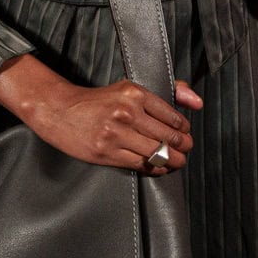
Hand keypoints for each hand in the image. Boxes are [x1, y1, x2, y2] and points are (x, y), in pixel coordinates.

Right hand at [0, 53, 198, 172]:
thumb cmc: (98, 100)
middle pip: (168, 137)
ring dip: (173, 160)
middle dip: (183, 147)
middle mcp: (126, 112)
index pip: (173, 117)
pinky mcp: (105, 152)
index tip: (186, 134)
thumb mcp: (130, 89)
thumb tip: (198, 102)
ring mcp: (115, 133)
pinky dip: (155, 168)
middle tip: (187, 150)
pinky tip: (160, 168)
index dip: (184, 130)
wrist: (59, 110)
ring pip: (157, 153)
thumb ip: (168, 92)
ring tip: (178, 161)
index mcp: (135, 93)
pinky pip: (140, 164)